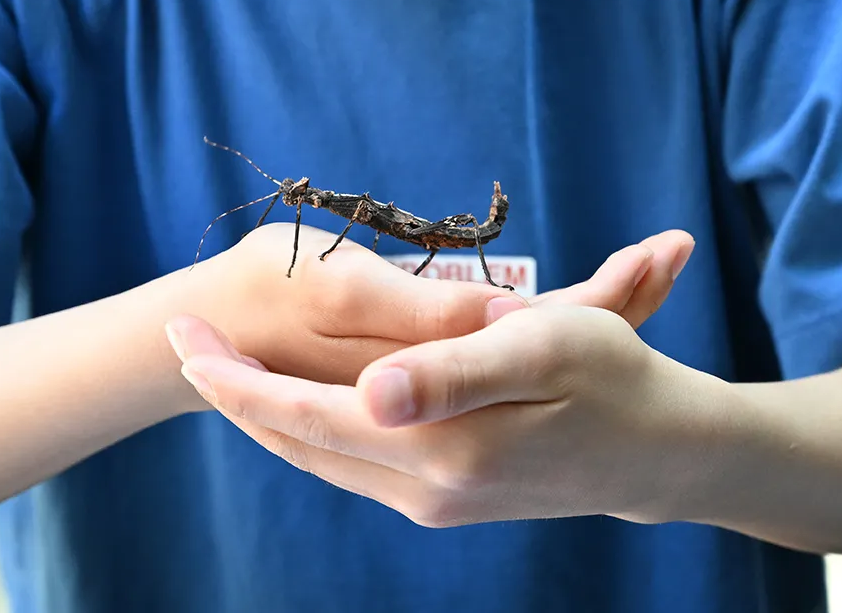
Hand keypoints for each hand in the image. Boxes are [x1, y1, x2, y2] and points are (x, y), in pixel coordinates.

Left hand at [169, 231, 717, 526]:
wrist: (660, 455)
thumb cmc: (611, 378)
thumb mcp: (540, 348)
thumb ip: (448, 372)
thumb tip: (366, 393)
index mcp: (442, 450)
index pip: (308, 415)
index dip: (239, 379)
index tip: (184, 339)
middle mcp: (426, 490)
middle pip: (300, 442)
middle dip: (233, 395)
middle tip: (181, 343)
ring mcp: (433, 502)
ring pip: (320, 457)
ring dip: (265, 414)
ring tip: (218, 364)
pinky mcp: (444, 499)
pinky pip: (350, 464)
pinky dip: (308, 429)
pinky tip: (290, 401)